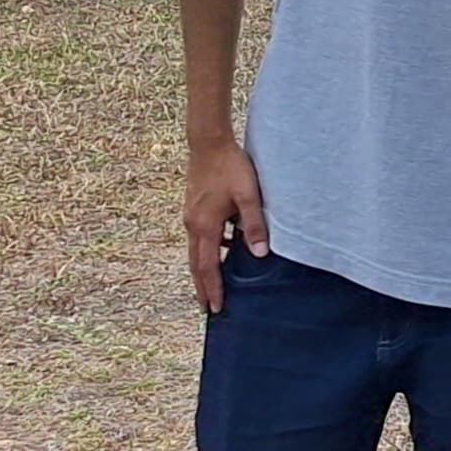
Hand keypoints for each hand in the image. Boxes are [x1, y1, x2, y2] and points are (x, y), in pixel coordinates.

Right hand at [184, 139, 268, 312]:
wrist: (208, 142)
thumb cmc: (231, 167)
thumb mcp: (249, 196)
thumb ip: (254, 225)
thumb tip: (260, 254)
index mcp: (204, 225)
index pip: (207, 266)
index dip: (212, 288)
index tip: (215, 308)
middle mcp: (192, 224)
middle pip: (195, 264)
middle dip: (202, 287)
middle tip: (208, 308)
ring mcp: (190, 215)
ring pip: (195, 251)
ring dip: (203, 270)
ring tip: (211, 286)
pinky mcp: (194, 207)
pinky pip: (199, 237)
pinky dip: (206, 251)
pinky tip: (221, 251)